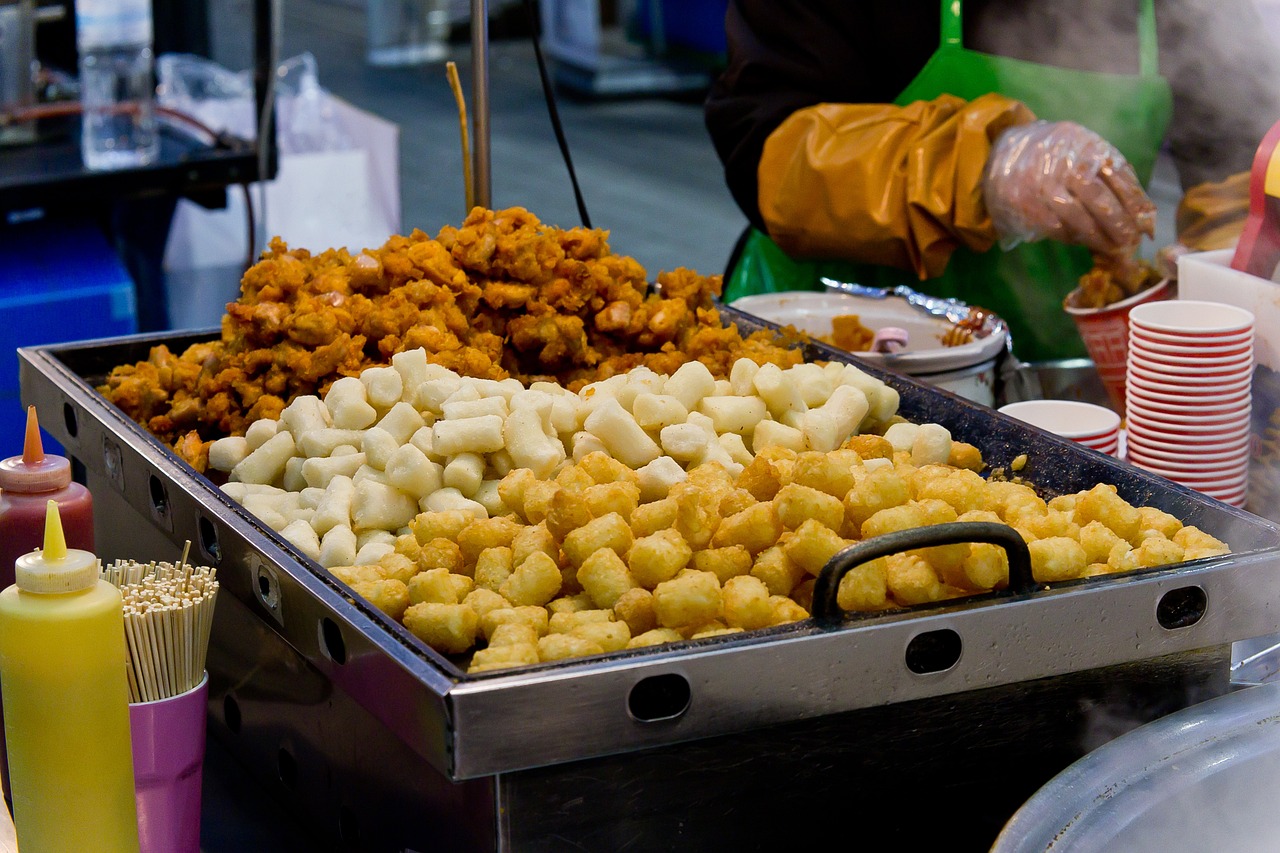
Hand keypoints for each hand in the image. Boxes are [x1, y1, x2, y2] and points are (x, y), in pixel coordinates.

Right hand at [983, 120, 1155, 254]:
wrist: (1001, 153)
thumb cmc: (1053, 155)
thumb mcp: (1082, 149)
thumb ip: (1109, 173)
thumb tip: (1141, 212)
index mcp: (1084, 145)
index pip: (1118, 177)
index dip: (1135, 203)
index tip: (1145, 225)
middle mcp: (1063, 162)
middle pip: (1098, 198)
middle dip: (1118, 224)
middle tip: (1129, 242)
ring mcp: (1041, 183)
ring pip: (1075, 216)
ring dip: (1095, 236)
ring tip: (1109, 247)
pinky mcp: (1023, 202)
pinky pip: (1053, 226)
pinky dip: (1070, 236)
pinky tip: (1080, 240)